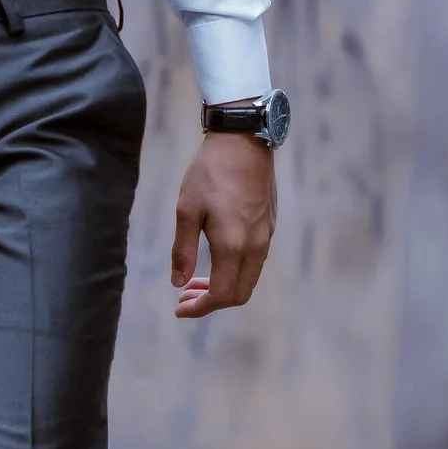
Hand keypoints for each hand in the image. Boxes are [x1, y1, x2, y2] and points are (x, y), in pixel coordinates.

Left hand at [171, 129, 275, 317]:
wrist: (243, 140)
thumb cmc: (210, 172)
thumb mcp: (187, 209)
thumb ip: (183, 250)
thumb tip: (178, 283)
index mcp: (234, 246)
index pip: (222, 295)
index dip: (200, 308)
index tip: (179, 308)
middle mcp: (255, 247)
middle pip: (239, 294)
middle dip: (211, 301)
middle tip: (185, 295)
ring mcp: (266, 236)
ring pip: (249, 278)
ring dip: (223, 286)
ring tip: (195, 280)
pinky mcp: (269, 225)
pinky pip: (254, 262)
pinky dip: (234, 271)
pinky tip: (215, 259)